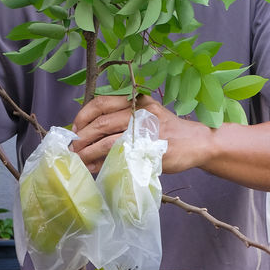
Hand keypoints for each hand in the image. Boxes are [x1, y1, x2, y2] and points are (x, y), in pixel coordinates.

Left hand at [71, 94, 210, 174]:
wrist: (197, 142)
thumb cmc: (168, 130)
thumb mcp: (146, 114)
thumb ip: (122, 119)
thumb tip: (89, 133)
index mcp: (135, 100)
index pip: (101, 103)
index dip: (83, 116)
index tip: (75, 130)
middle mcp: (139, 111)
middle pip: (101, 122)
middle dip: (82, 138)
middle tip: (72, 149)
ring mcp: (145, 131)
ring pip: (108, 140)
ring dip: (88, 152)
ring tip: (78, 160)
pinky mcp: (150, 149)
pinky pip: (120, 157)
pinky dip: (103, 164)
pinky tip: (95, 169)